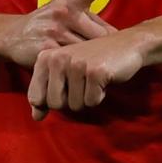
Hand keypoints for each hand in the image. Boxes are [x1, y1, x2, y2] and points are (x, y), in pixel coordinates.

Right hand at [0, 0, 132, 67]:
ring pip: (88, 51)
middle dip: (107, 47)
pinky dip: (79, 70)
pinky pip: (72, 63)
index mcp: (70, 0)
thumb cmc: (47, 21)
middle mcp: (64, 12)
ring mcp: (55, 31)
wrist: (13, 35)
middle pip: (100, 34)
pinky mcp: (48, 50)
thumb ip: (88, 19)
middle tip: (112, 56)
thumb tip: (116, 34)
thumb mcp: (64, 11)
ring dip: (93, 61)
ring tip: (97, 67)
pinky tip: (81, 75)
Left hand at [27, 28, 146, 120]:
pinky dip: (100, 95)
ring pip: (75, 105)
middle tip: (82, 82)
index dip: (52, 100)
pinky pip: (92, 101)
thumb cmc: (93, 61)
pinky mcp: (95, 72)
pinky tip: (104, 78)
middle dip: (72, 100)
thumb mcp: (65, 74)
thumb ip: (48, 94)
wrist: (126, 45)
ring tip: (93, 78)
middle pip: (55, 104)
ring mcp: (76, 64)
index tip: (66, 86)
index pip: (35, 98)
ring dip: (87, 97)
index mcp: (45, 58)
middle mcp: (57, 59)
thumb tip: (36, 117)